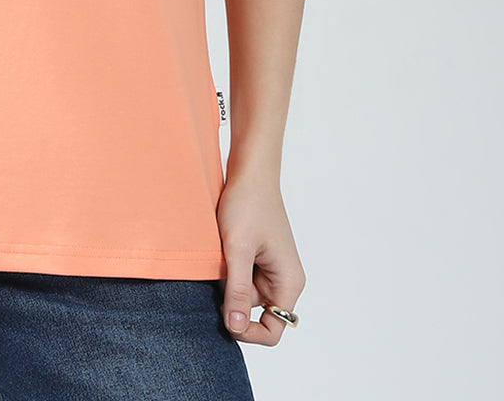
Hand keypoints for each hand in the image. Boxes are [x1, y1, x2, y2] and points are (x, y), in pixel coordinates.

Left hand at [215, 171, 304, 345]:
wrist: (248, 171)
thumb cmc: (247, 204)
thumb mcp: (237, 249)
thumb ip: (238, 290)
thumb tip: (237, 328)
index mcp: (289, 283)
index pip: (273, 331)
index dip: (248, 332)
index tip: (224, 316)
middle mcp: (283, 281)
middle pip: (256, 316)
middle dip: (233, 305)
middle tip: (214, 281)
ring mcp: (269, 271)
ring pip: (244, 297)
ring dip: (227, 286)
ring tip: (218, 260)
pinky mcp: (256, 260)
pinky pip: (239, 280)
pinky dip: (226, 273)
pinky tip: (219, 255)